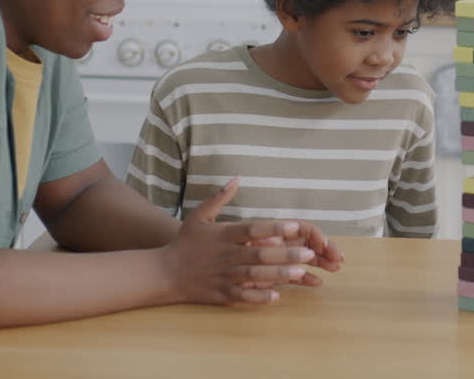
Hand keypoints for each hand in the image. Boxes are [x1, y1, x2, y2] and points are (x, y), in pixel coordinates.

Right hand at [161, 178, 334, 304]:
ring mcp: (224, 275)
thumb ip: (219, 198)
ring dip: (278, 274)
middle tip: (309, 253)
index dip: (273, 228)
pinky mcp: (222, 293)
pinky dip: (259, 297)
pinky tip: (277, 295)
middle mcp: (226, 255)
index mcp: (224, 235)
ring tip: (300, 272)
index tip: (294, 226)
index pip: (252, 229)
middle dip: (285, 254)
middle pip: (259, 254)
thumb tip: (236, 178)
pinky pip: (243, 296)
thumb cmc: (185, 243)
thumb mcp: (199, 216)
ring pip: (255, 276)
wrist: (164, 272)